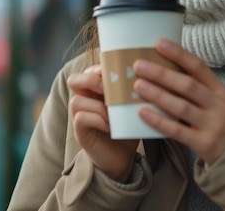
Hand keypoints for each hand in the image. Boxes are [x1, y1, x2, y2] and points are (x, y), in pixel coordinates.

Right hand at [67, 65, 138, 181]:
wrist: (123, 156)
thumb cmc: (128, 126)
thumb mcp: (132, 104)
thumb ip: (133, 89)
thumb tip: (150, 71)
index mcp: (96, 89)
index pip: (89, 69)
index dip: (101, 68)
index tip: (119, 73)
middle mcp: (84, 100)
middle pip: (74, 80)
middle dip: (91, 80)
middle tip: (108, 89)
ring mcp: (79, 116)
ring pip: (76, 101)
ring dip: (98, 106)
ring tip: (114, 113)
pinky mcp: (80, 133)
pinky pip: (80, 119)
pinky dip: (97, 120)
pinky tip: (112, 126)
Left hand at [133, 39, 224, 164]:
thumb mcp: (220, 103)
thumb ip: (200, 90)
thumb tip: (167, 72)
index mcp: (220, 91)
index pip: (198, 67)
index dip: (178, 54)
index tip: (159, 43)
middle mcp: (218, 105)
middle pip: (188, 85)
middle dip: (162, 74)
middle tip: (139, 65)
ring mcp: (213, 125)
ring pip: (181, 107)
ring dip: (158, 95)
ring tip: (138, 86)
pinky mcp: (205, 144)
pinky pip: (178, 131)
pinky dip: (159, 121)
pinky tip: (143, 113)